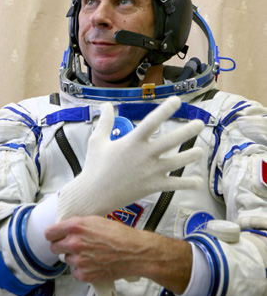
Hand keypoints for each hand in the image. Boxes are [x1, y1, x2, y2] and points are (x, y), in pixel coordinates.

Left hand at [45, 216, 191, 293]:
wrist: (134, 251)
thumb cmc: (120, 234)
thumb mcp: (97, 220)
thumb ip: (79, 224)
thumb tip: (67, 228)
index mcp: (76, 226)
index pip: (50, 232)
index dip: (53, 234)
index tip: (56, 235)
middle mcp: (74, 243)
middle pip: (53, 247)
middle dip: (61, 245)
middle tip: (72, 244)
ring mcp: (78, 260)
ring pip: (66, 259)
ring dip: (74, 257)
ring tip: (89, 253)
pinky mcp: (84, 274)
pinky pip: (75, 272)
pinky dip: (81, 269)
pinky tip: (93, 262)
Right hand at [57, 96, 203, 221]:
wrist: (94, 195)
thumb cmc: (94, 166)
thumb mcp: (96, 140)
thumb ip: (105, 121)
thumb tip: (105, 104)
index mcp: (132, 141)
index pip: (152, 121)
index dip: (165, 110)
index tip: (177, 100)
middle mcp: (145, 155)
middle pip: (171, 141)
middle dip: (187, 131)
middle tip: (200, 123)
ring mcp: (151, 172)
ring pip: (177, 162)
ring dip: (191, 156)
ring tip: (201, 151)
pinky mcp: (153, 186)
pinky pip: (174, 185)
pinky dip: (187, 184)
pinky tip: (198, 181)